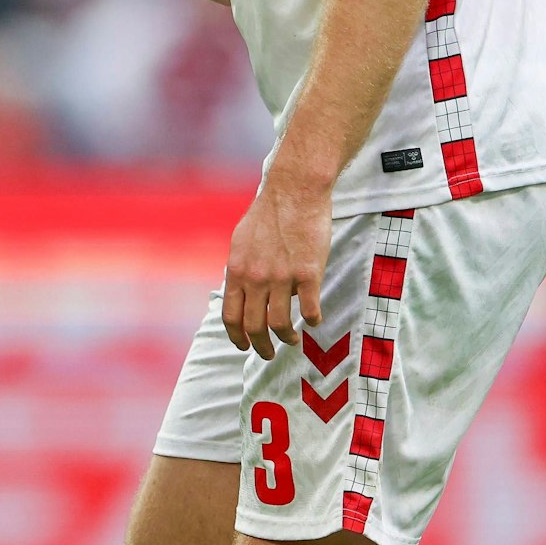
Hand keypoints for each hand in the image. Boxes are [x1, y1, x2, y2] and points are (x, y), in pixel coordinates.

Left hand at [221, 175, 332, 359]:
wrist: (294, 190)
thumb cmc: (269, 212)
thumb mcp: (241, 240)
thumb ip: (240, 268)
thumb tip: (239, 288)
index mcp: (237, 270)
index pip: (231, 316)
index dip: (236, 337)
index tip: (244, 347)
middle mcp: (256, 277)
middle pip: (254, 326)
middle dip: (261, 347)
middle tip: (269, 354)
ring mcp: (282, 276)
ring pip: (281, 324)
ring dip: (288, 338)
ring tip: (293, 340)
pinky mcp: (308, 273)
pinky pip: (310, 308)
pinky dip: (313, 320)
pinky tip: (315, 320)